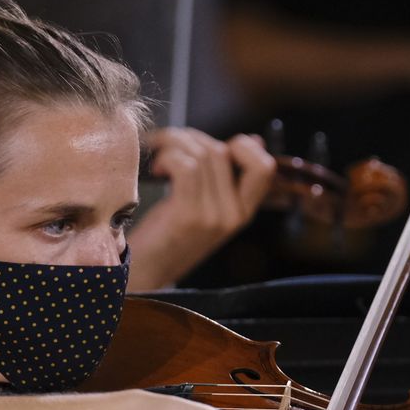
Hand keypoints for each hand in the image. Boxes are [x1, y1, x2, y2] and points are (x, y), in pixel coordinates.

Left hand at [127, 128, 275, 289]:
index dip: (245, 147)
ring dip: (175, 144)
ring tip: (160, 154)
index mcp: (243, 212)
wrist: (145, 271)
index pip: (264, 168)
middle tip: (170, 146)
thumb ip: (227, 176)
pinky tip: (157, 169)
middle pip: (222, 151)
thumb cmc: (170, 233)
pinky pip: (185, 167)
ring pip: (202, 155)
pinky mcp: (188, 216)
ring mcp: (213, 217)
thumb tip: (256, 140)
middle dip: (192, 138)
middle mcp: (233, 215)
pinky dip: (168, 157)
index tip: (217, 145)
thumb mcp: (207, 204)